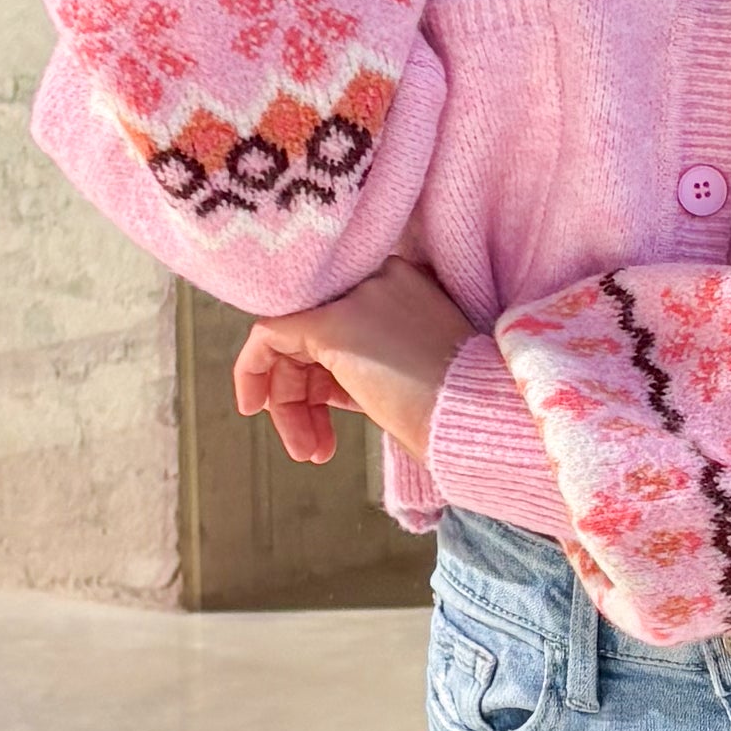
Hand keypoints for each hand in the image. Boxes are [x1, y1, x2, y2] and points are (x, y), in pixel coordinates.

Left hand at [235, 262, 479, 467]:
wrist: (478, 419)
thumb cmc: (462, 414)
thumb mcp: (417, 375)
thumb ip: (371, 364)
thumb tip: (324, 387)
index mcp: (409, 285)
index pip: (347, 321)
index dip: (332, 374)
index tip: (332, 410)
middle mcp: (381, 279)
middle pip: (317, 332)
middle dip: (308, 394)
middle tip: (315, 448)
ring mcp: (355, 297)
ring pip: (294, 341)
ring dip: (292, 403)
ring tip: (309, 452)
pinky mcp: (329, 323)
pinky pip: (268, 336)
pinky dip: (253, 370)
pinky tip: (255, 408)